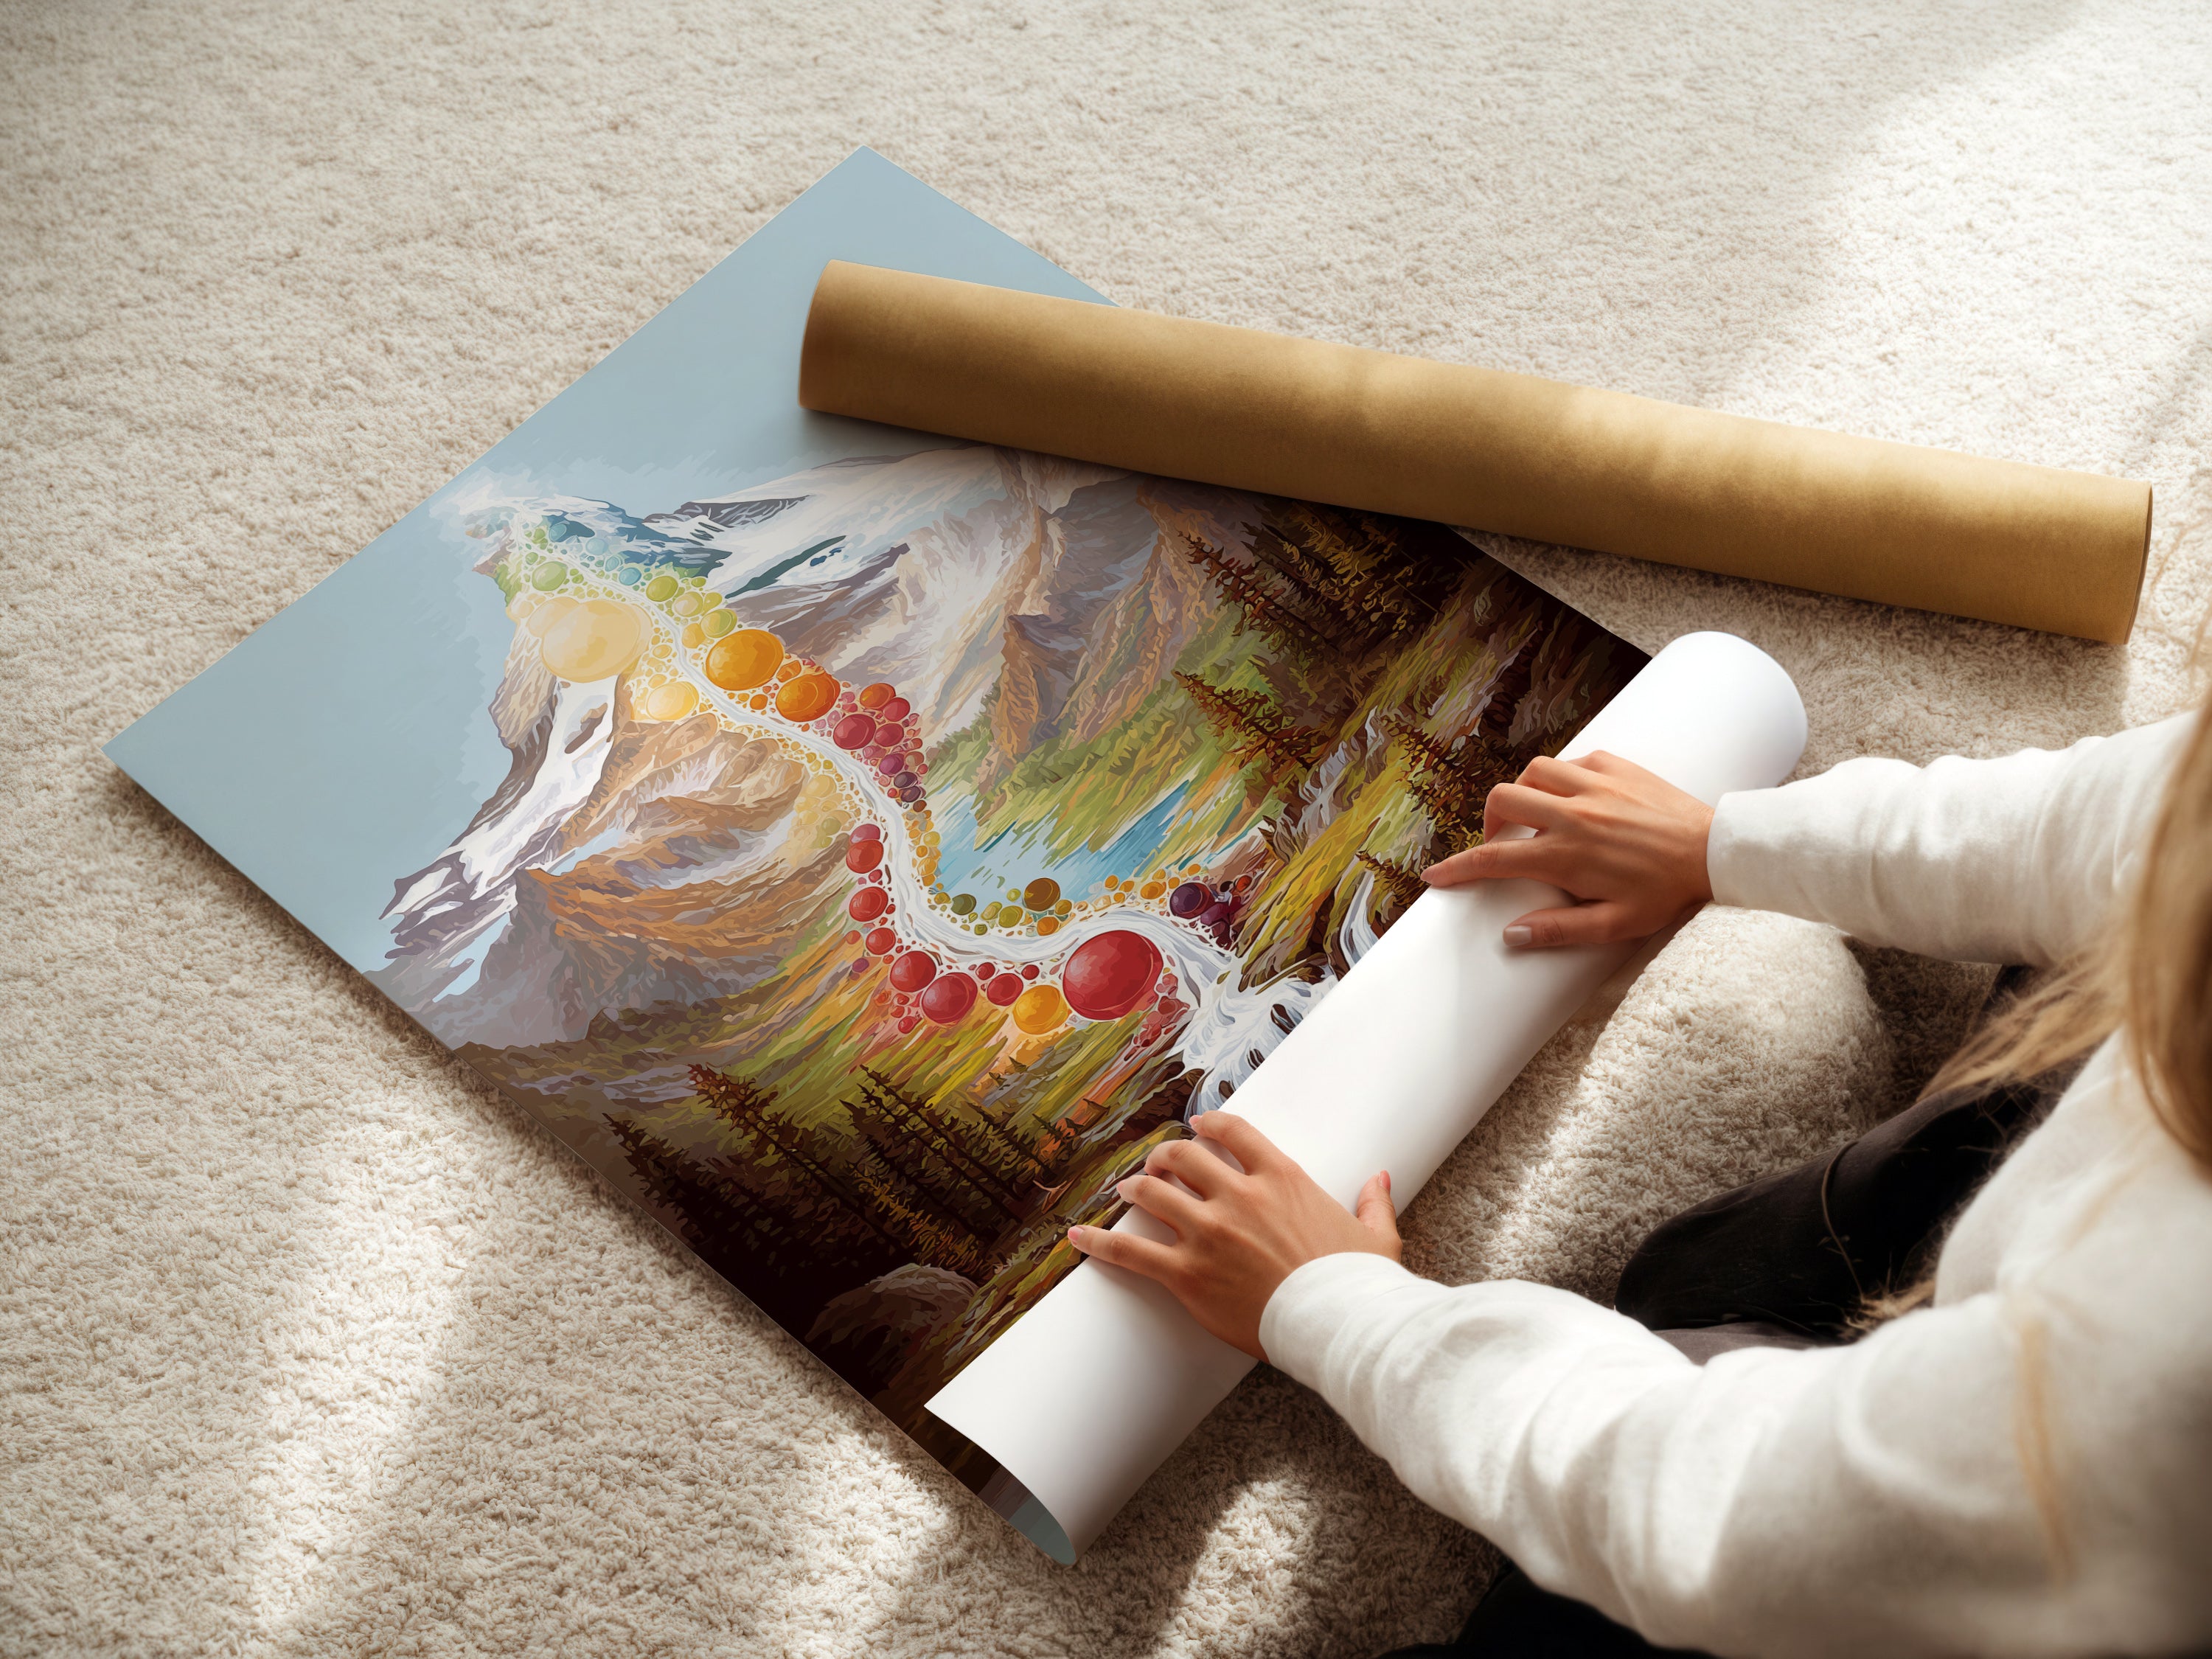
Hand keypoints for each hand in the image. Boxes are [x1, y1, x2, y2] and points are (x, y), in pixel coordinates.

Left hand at [1066, 1110, 1398, 1360]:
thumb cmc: (1358, 1284)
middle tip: (1157, 1165)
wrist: (1339, 1325)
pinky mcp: (1188, 1274)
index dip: (1208, 1124)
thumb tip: (1380, 1178)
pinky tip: (1077, 1236)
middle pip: (1183, 1156)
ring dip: (1135, 1188)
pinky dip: (1099, 1242)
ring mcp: (1209, 1233)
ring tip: (1125, 1190)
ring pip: (1153, 1193)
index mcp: (1282, 1178)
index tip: (1197, 1126)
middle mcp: (1239, 1196)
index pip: (1233, 1132)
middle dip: (1164, 1156)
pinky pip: (1131, 1251)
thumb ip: (1373, 1201)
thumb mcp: (1375, 1236)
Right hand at [1420, 750, 1713, 948]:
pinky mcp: (1616, 766)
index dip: (1457, 868)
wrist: (1715, 851)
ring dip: (1524, 793)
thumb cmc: (1666, 893)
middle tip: (1502, 843)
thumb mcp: (1615, 925)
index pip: (1494, 859)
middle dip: (1489, 822)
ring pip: (1532, 772)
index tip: (1436, 876)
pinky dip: (1562, 777)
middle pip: (1503, 801)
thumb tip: (1511, 935)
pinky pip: (1572, 761)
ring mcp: (1594, 785)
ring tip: (1536, 816)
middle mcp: (1572, 814)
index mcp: (1566, 855)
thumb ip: (1559, 930)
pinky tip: (1574, 797)